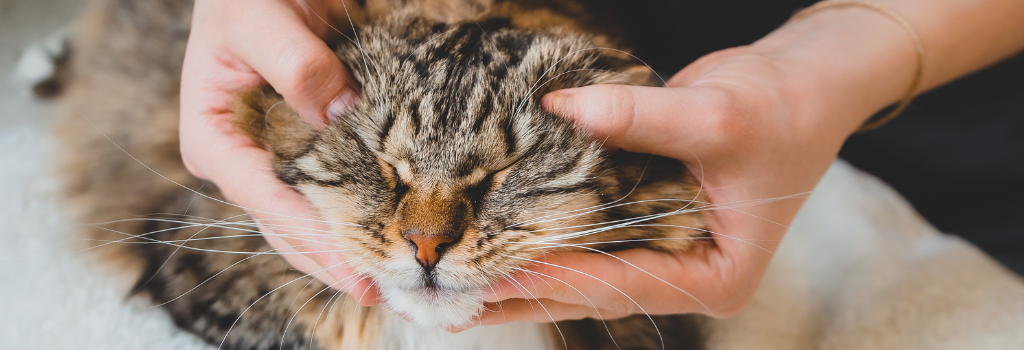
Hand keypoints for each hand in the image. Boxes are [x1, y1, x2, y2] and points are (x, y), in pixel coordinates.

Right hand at [179, 0, 377, 302]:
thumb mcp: (263, 17)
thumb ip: (295, 63)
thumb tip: (338, 112)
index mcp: (213, 135)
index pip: (264, 198)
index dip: (310, 235)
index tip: (352, 263)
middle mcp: (238, 157)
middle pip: (282, 225)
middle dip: (328, 259)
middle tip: (377, 287)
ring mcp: (267, 158)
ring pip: (301, 220)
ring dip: (338, 249)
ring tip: (381, 277)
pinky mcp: (298, 151)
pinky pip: (322, 195)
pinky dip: (348, 217)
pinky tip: (379, 236)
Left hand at [471, 8, 921, 326]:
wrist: (805, 85)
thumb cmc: (783, 109)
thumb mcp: (717, 115)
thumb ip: (639, 117)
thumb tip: (560, 108)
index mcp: (716, 276)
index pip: (621, 283)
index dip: (556, 278)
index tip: (493, 275)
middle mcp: (683, 274)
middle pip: (588, 295)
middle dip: (519, 297)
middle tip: (449, 302)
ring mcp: (660, 253)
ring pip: (577, 278)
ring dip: (517, 281)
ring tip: (452, 291)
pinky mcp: (640, 226)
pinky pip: (582, 244)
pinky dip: (537, 246)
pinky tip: (490, 249)